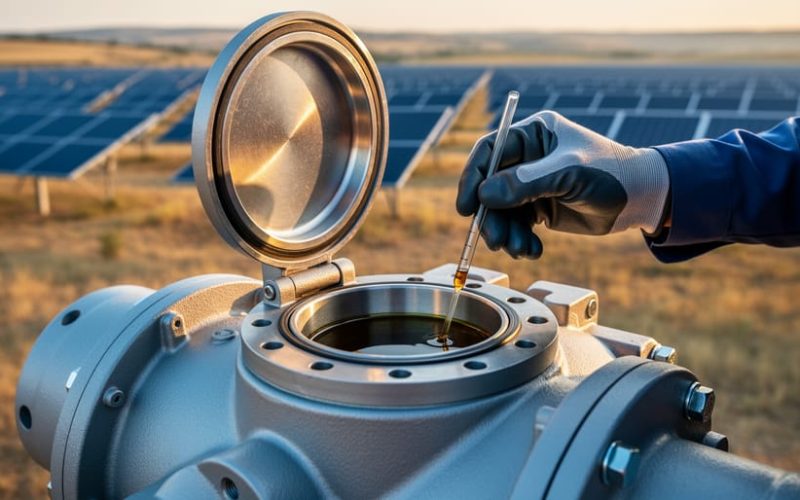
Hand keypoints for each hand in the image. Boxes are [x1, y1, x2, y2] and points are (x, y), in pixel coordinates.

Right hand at [456, 111, 669, 258]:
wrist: (641, 199)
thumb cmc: (611, 173)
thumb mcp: (568, 174)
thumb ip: (525, 183)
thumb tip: (484, 196)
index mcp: (533, 134)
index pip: (490, 151)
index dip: (473, 178)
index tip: (466, 207)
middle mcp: (528, 157)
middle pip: (490, 186)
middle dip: (491, 216)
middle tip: (495, 241)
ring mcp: (532, 184)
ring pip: (501, 210)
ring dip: (506, 234)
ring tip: (520, 250)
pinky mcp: (539, 207)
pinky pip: (517, 225)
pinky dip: (520, 241)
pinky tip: (533, 251)